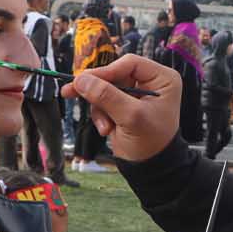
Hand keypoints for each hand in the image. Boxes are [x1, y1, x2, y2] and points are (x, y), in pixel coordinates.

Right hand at [62, 55, 181, 161]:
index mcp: (162, 78)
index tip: (84, 80)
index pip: (129, 64)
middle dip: (98, 92)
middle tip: (71, 92)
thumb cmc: (151, 142)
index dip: (106, 71)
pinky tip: (107, 130)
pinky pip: (103, 102)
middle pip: (114, 75)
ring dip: (100, 108)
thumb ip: (107, 96)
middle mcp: (150, 82)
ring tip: (106, 127)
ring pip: (105, 89)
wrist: (150, 167)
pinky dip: (101, 115)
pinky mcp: (123, 106)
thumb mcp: (130, 117)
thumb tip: (81, 80)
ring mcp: (135, 94)